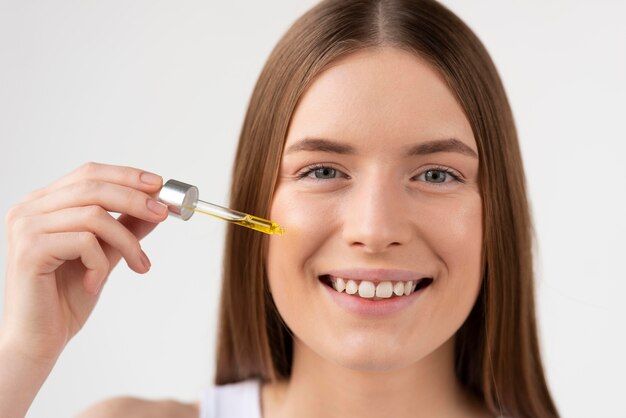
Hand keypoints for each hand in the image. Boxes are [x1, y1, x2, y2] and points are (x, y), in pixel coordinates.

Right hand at [1, 162, 168, 363]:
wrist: (38, 340)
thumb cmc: (65, 298)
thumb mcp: (105, 255)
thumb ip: (125, 229)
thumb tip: (156, 208)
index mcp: (44, 204)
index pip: (89, 173)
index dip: (127, 176)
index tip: (159, 185)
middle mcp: (29, 209)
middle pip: (93, 187)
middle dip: (135, 199)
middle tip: (163, 214)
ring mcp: (26, 227)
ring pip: (94, 215)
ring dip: (127, 241)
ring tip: (138, 264)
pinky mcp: (30, 249)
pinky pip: (84, 241)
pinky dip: (101, 263)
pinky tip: (95, 282)